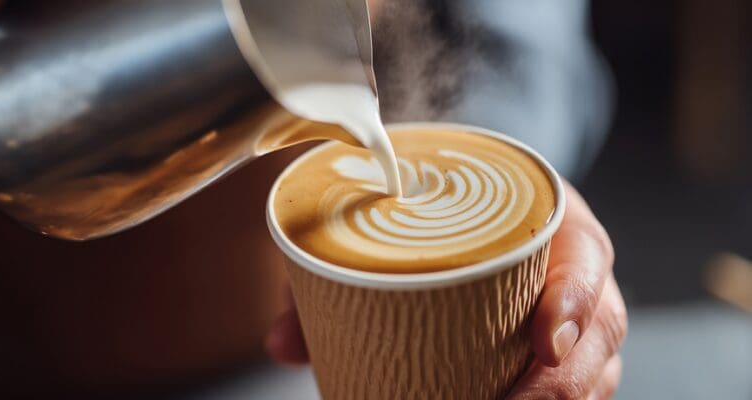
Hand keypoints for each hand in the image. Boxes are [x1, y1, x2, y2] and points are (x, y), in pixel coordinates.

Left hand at [266, 181, 627, 398]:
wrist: (483, 201)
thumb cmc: (446, 211)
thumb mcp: (403, 219)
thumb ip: (338, 272)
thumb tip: (281, 344)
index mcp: (547, 221)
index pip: (584, 256)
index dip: (573, 299)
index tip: (545, 342)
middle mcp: (576, 273)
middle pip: (601, 332)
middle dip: (560, 385)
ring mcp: (580, 320)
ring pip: (596, 372)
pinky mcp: (568, 354)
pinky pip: (581, 387)